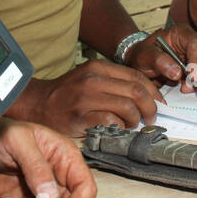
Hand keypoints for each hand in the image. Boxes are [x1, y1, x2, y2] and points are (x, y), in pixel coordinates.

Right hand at [8, 59, 161, 136]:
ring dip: (135, 120)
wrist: (37, 104)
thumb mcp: (90, 78)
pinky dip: (120, 127)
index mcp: (99, 67)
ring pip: (128, 107)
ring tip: (131, 125)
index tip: (159, 104)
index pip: (137, 77)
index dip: (154, 93)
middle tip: (150, 119)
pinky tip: (117, 129)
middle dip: (150, 108)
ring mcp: (87, 97)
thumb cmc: (67, 94)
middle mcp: (94, 79)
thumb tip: (147, 96)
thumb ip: (114, 83)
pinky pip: (112, 121)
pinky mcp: (81, 116)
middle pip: (137, 92)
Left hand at [126, 26, 196, 93]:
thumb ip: (158, 61)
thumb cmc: (143, 54)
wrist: (141, 61)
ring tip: (194, 92)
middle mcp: (193, 42)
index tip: (193, 78)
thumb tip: (177, 72)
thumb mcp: (144, 55)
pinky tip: (195, 91)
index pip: (195, 45)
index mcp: (181, 33)